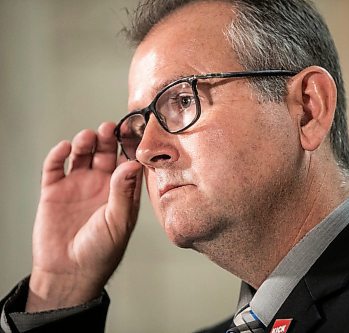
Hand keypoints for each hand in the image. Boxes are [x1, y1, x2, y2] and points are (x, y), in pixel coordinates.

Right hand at [26, 122, 142, 311]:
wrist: (69, 272)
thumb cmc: (101, 251)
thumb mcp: (118, 221)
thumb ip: (123, 192)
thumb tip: (132, 163)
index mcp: (121, 191)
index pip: (128, 162)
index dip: (130, 146)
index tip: (133, 131)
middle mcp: (101, 185)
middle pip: (105, 153)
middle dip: (108, 138)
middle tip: (109, 127)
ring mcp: (77, 185)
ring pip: (82, 155)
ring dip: (85, 143)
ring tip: (89, 137)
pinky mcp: (54, 191)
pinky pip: (55, 167)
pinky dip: (58, 155)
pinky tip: (64, 148)